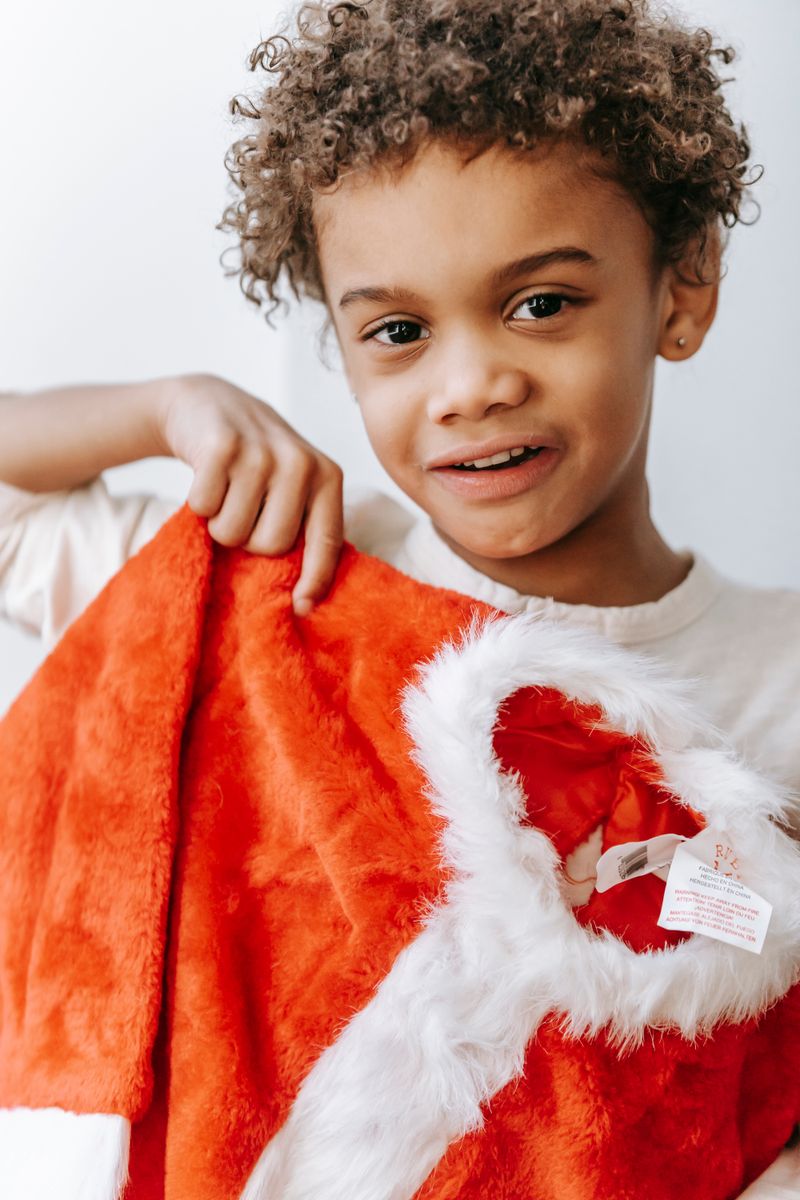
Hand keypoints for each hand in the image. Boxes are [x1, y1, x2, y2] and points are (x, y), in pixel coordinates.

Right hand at [158, 374, 342, 615]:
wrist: (207, 405)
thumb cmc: (254, 460)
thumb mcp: (292, 483)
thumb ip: (304, 523)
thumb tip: (305, 598)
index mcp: (327, 476)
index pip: (327, 541)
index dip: (315, 580)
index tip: (302, 608)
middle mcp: (300, 462)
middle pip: (270, 546)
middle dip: (248, 540)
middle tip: (243, 509)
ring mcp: (261, 452)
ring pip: (232, 532)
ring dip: (219, 521)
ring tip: (226, 491)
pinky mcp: (221, 445)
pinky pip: (203, 507)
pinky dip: (197, 501)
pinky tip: (207, 475)